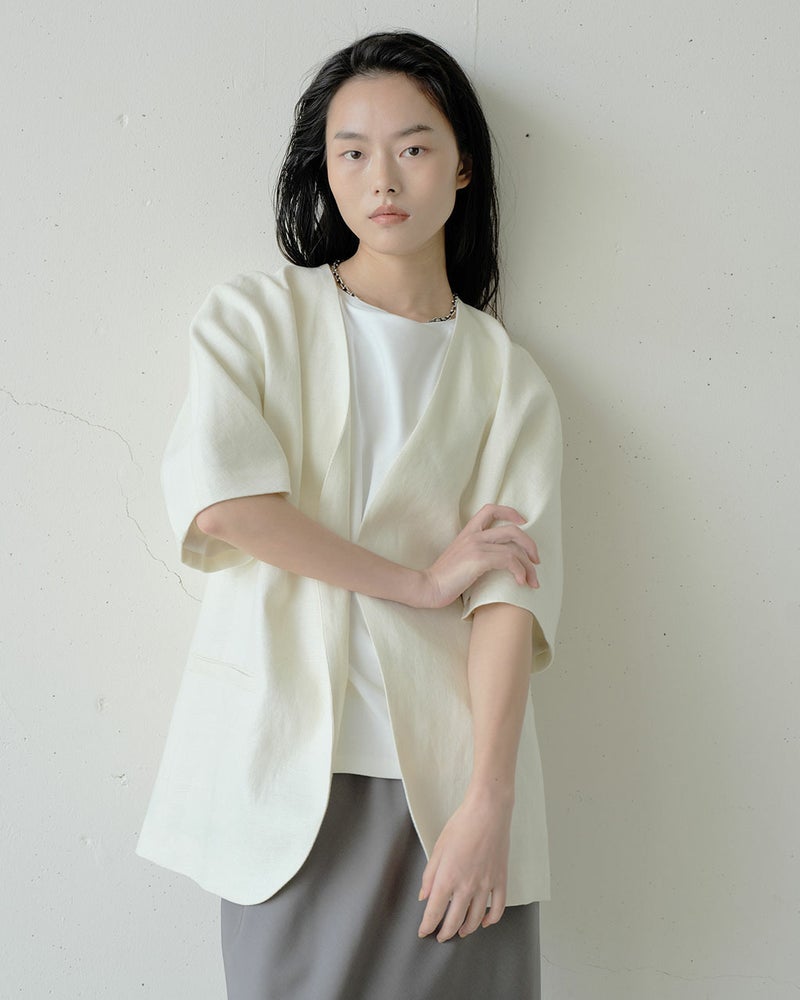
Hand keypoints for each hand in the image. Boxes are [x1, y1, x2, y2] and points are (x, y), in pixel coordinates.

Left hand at [417, 788, 512, 942]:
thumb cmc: (461, 825)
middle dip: (445, 933)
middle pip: (454, 921)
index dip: (427, 926)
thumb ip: (430, 876)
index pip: (434, 912)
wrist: (488, 812)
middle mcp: (467, 886)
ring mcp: (486, 885)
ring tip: (460, 931)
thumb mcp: (438, 848)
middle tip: (440, 936)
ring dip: (466, 929)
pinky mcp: (500, 880)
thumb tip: (424, 896)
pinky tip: (485, 922)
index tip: (423, 932)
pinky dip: (491, 920)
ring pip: (476, 918)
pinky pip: (498, 908)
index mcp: (448, 878)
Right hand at [418, 504, 538, 608]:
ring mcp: (476, 546)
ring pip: (514, 547)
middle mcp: (473, 535)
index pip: (490, 509)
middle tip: (535, 561)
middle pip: (512, 530)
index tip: (523, 523)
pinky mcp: (478, 559)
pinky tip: (519, 582)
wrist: (428, 586)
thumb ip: (476, 552)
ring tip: (532, 580)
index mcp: (468, 532)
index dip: (510, 512)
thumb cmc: (444, 577)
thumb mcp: (461, 557)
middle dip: (530, 545)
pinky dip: (519, 571)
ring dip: (528, 566)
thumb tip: (499, 560)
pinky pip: (508, 560)